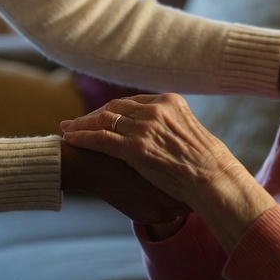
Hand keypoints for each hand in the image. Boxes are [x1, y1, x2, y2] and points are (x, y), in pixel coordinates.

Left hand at [61, 94, 274, 249]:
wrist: (213, 178)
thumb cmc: (207, 162)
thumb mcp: (191, 132)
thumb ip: (173, 126)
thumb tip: (166, 134)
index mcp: (170, 101)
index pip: (132, 101)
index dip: (112, 109)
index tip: (100, 115)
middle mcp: (155, 109)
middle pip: (115, 107)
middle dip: (93, 114)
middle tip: (76, 121)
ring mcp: (145, 127)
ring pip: (104, 120)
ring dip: (82, 124)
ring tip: (67, 129)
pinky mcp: (136, 147)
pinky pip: (102, 139)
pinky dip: (83, 137)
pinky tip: (70, 139)